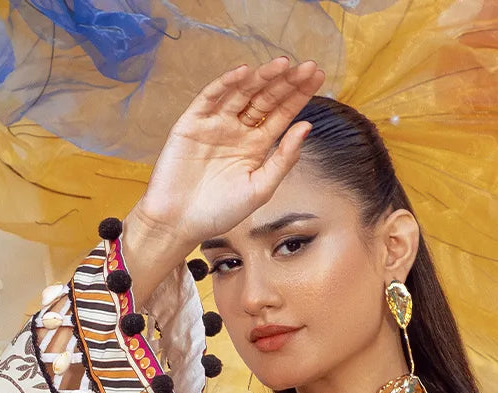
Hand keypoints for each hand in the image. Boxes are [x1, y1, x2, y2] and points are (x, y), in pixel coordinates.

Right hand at [134, 56, 325, 253]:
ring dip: (261, 78)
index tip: (318, 76)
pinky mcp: (193, 122)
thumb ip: (283, 159)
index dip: (298, 95)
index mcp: (257, 146)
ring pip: (242, 93)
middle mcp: (238, 131)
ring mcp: (216, 124)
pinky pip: (210, 97)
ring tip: (282, 65)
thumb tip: (306, 127)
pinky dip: (226, 84)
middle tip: (307, 66)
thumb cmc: (220, 212)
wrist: (179, 223)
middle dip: (286, 82)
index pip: (282, 113)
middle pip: (265, 98)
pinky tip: (244, 73)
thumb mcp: (260, 189)